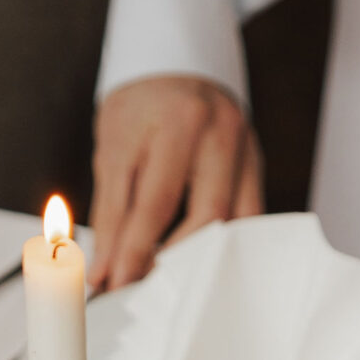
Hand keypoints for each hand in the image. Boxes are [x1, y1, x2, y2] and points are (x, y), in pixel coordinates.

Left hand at [91, 75, 265, 292]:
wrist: (177, 66)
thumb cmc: (142, 108)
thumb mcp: (114, 149)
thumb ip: (110, 212)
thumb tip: (103, 270)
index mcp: (180, 122)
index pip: (157, 203)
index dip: (134, 251)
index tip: (115, 286)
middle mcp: (222, 133)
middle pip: (208, 218)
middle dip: (174, 264)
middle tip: (144, 293)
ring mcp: (247, 151)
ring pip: (237, 225)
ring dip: (204, 262)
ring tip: (171, 289)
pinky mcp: (256, 167)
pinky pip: (248, 219)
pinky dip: (225, 249)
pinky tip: (201, 269)